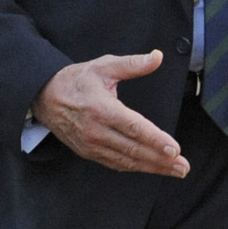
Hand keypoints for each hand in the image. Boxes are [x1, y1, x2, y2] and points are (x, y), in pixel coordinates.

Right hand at [33, 51, 188, 176]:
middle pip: (133, 149)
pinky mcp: (87, 152)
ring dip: (152, 168)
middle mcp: (95, 130)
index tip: (174, 149)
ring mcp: (90, 144)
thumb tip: (158, 57)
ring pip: (126, 160)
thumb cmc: (77, 80)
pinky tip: (152, 168)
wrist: (43, 96)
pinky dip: (135, 167)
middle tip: (184, 167)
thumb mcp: (104, 66)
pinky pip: (115, 163)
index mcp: (101, 109)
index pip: (133, 127)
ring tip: (176, 171)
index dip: (155, 140)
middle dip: (161, 160)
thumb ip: (132, 64)